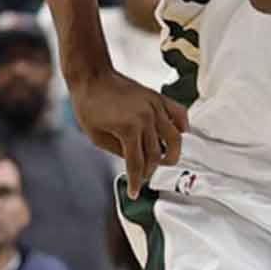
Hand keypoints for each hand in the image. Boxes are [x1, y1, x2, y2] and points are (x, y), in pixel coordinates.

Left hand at [70, 69, 187, 197]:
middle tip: (143, 176)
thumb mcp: (97, 137)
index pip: (137, 164)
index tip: (135, 193)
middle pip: (156, 154)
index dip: (136, 182)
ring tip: (164, 160)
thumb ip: (119, 152)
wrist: (91, 76)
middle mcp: (146, 117)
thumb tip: (135, 162)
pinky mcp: (157, 98)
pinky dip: (182, 126)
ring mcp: (155, 106)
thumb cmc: (88, 105)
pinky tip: (179, 134)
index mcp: (129, 129)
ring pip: (174, 137)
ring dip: (171, 153)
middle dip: (150, 170)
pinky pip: (179, 113)